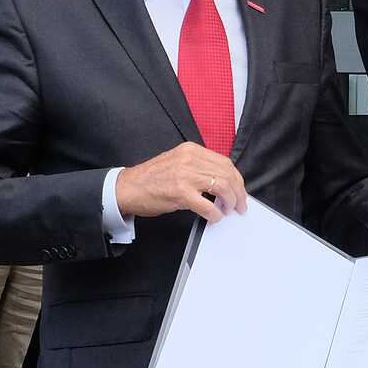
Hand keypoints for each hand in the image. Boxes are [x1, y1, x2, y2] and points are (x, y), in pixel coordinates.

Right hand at [115, 143, 246, 223]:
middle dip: (238, 192)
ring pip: (222, 187)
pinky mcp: (181, 193)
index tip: (239, 190)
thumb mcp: (178, 162)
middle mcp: (190, 160)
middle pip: (227, 174)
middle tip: (240, 204)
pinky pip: (208, 206)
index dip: (236, 179)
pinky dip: (215, 214)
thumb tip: (221, 182)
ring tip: (228, 210)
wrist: (127, 188)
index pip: (224, 163)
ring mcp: (186, 176)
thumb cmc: (151, 178)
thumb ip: (198, 167)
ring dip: (230, 202)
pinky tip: (214, 217)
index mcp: (191, 150)